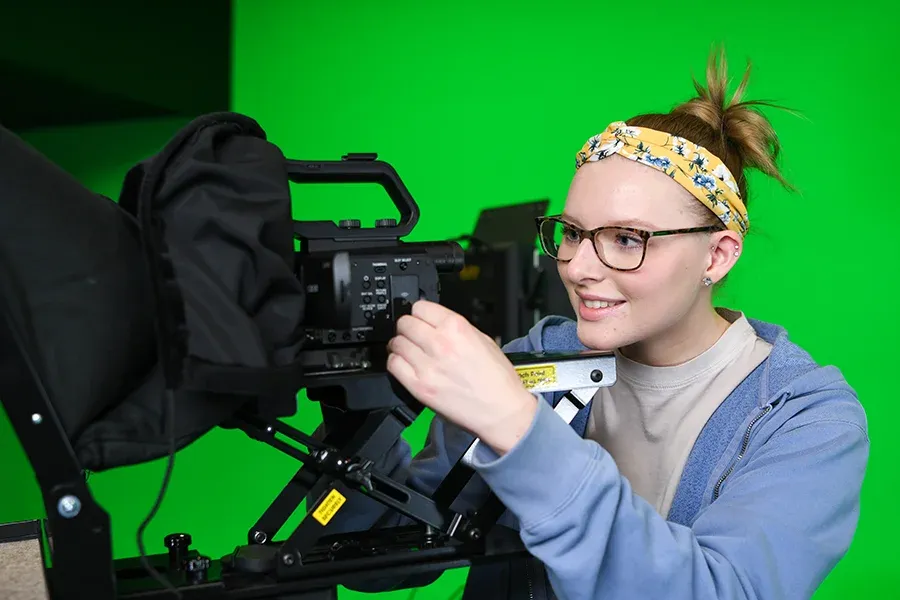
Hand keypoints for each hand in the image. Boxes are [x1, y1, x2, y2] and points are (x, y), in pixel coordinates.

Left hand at [386, 300, 537, 454]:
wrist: (501, 410)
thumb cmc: (497, 379)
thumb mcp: (483, 340)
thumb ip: (455, 328)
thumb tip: (435, 322)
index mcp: (457, 327)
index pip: (420, 307)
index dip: (419, 313)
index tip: (420, 319)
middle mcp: (440, 343)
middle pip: (404, 323)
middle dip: (407, 327)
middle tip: (412, 335)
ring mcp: (427, 366)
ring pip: (396, 343)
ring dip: (400, 345)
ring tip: (409, 351)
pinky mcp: (419, 386)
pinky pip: (393, 365)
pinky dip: (396, 362)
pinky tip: (405, 365)